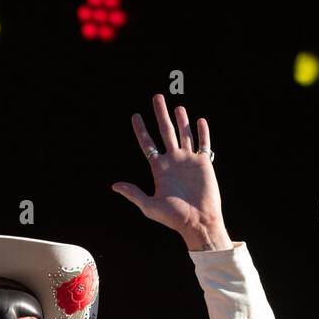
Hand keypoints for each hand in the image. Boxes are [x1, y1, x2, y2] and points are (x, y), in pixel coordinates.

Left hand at [112, 94, 230, 250]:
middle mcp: (173, 161)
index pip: (148, 144)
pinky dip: (202, 132)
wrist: (198, 221)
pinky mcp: (203, 163)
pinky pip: (203, 144)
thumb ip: (134, 193)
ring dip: (181, 120)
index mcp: (159, 168)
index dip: (141, 130)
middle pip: (165, 132)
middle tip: (156, 97)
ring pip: (184, 134)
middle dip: (160, 115)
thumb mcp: (149, 206)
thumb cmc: (174, 217)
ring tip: (177, 107)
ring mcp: (188, 160)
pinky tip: (199, 120)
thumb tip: (115, 185)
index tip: (135, 116)